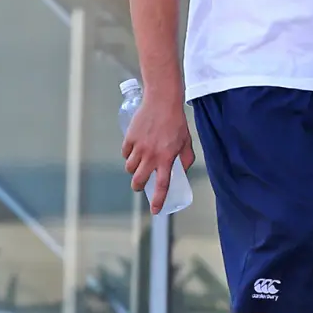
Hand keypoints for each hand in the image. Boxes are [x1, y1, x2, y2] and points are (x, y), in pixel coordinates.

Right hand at [121, 96, 194, 213]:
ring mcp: (138, 147)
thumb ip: (186, 158)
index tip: (155, 210)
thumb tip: (183, 170)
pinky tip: (134, 150)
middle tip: (142, 184)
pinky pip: (125, 153)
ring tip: (139, 165)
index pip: (162, 185)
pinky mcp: (129, 138)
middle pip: (138, 181)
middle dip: (139, 186)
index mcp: (166, 158)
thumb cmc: (176, 121)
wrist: (162, 101)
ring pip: (130, 168)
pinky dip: (128, 155)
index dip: (158, 200)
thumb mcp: (186, 141)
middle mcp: (151, 156)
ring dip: (133, 170)